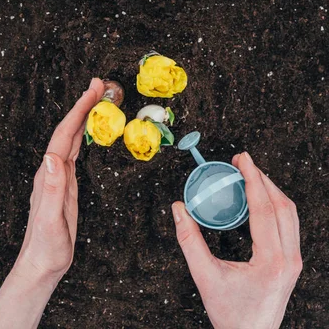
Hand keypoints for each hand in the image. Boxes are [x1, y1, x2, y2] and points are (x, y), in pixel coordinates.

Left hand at [14, 77, 103, 284]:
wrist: (43, 263)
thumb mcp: (49, 219)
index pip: (65, 134)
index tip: (93, 91)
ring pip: (73, 137)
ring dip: (85, 116)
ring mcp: (59, 175)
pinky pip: (76, 151)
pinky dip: (85, 135)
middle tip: (100, 85)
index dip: (79, 110)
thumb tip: (52, 156)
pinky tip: (90, 131)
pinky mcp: (66, 184)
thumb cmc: (46, 245)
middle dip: (84, 105)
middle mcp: (52, 169)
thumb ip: (50, 187)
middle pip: (69, 129)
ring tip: (98, 98)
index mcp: (49, 173)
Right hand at [172, 152, 301, 328]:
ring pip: (290, 213)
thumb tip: (178, 209)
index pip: (264, 208)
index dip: (253, 178)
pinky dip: (275, 204)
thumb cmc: (231, 315)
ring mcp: (294, 260)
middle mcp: (289, 258)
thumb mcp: (204, 277)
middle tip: (242, 162)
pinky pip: (289, 223)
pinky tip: (259, 198)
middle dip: (262, 178)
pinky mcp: (292, 261)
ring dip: (271, 189)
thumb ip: (189, 240)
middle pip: (282, 205)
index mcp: (271, 261)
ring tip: (250, 175)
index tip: (243, 159)